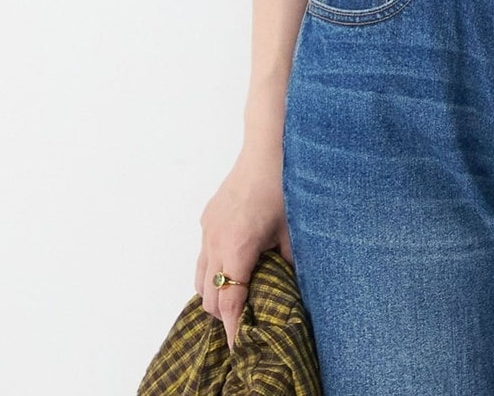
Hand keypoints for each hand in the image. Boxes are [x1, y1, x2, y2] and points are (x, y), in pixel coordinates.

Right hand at [195, 149, 293, 350]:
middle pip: (210, 298)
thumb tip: (292, 288)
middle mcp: (215, 243)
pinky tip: (233, 267)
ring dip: (216, 293)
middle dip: (225, 315)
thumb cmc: (284, 184)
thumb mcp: (292, 230)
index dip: (235, 329)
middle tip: (246, 323)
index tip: (240, 347)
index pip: (229, 302)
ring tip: (238, 299)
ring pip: (201, 279)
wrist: (268, 146)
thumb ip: (289, 264)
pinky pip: (203, 256)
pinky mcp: (207, 219)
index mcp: (237, 249)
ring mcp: (207, 230)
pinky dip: (213, 270)